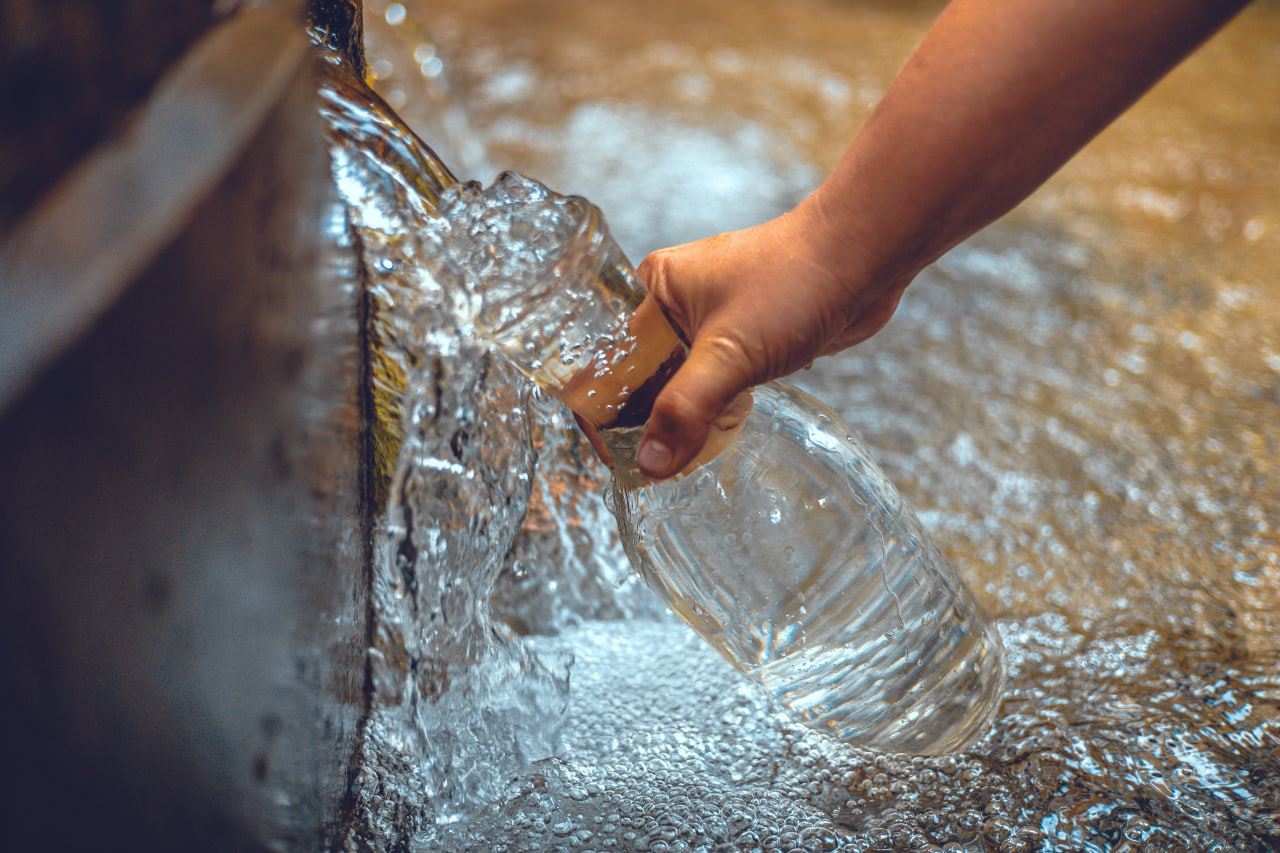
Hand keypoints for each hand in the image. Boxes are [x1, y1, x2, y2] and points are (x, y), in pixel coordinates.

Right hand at [633, 198, 909, 478]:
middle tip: (642, 467)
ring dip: (680, 418)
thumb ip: (685, 409)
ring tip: (670, 462)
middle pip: (639, 376)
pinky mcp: (744, 342)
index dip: (602, 407)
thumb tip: (649, 465)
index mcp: (654, 290)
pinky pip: (714, 386)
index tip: (608, 454)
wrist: (863, 258)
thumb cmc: (793, 283)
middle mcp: (675, 305)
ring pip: (679, 384)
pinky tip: (708, 439)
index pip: (606, 357)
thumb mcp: (729, 353)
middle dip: (641, 420)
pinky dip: (712, 412)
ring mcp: (710, 324)